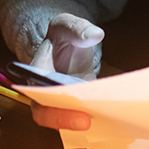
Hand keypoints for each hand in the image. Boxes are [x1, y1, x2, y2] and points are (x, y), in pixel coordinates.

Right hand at [23, 13, 102, 130]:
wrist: (69, 42)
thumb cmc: (63, 36)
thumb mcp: (67, 25)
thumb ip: (77, 28)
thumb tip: (94, 34)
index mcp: (37, 72)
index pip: (38, 97)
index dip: (51, 110)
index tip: (67, 109)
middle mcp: (46, 91)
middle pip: (49, 115)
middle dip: (66, 121)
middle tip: (88, 122)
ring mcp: (63, 100)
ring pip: (67, 119)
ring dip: (83, 123)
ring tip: (103, 120)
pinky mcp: (79, 104)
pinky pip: (85, 116)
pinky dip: (96, 119)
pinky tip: (111, 117)